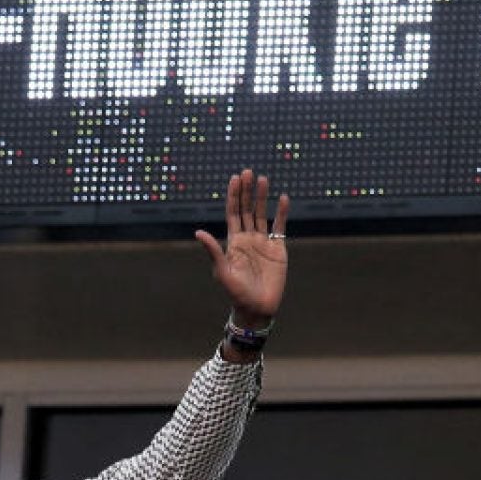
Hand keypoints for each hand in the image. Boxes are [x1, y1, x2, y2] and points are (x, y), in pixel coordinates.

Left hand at [194, 170, 289, 326]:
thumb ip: (213, 251)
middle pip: (247, 209)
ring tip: (263, 179)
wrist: (257, 308)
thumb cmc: (236, 293)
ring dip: (262, 197)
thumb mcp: (222, 271)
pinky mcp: (278, 248)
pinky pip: (280, 226)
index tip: (235, 179)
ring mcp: (263, 242)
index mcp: (233, 242)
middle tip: (248, 172)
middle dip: (246, 191)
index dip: (233, 196)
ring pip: (262, 214)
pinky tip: (282, 198)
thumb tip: (198, 232)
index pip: (233, 213)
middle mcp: (247, 238)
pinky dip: (282, 212)